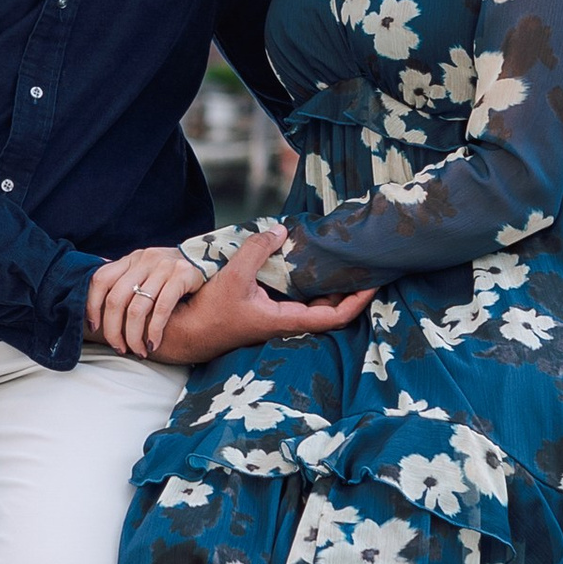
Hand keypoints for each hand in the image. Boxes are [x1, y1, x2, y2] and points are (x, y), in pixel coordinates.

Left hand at [87, 245, 203, 357]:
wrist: (209, 262)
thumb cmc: (172, 275)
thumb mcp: (147, 271)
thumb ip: (126, 280)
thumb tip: (95, 299)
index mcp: (132, 259)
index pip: (100, 279)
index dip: (92, 305)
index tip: (94, 327)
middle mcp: (145, 260)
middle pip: (116, 299)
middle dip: (113, 330)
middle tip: (120, 347)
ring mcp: (163, 266)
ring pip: (137, 308)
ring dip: (134, 336)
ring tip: (138, 351)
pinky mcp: (183, 275)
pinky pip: (161, 308)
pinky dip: (154, 331)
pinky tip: (153, 343)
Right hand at [154, 231, 372, 363]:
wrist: (188, 332)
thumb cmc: (210, 311)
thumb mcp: (234, 275)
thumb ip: (257, 249)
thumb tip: (281, 230)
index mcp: (286, 320)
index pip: (335, 316)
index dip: (358, 301)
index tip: (374, 283)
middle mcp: (288, 323)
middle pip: (333, 310)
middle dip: (352, 290)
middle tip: (365, 265)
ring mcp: (279, 319)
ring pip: (317, 304)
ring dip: (332, 286)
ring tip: (344, 261)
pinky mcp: (269, 312)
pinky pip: (300, 299)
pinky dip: (311, 284)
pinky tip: (310, 264)